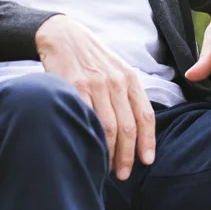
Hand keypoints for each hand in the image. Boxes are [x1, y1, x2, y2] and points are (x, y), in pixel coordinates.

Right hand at [35, 15, 155, 179]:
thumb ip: (126, 92)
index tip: (147, 161)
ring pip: (108, 128)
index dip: (148, 141)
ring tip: (107, 167)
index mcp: (129, 77)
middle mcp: (115, 81)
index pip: (145, 115)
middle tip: (123, 174)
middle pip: (128, 127)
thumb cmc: (90, 56)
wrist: (63, 35)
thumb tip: (136, 126)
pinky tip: (89, 148)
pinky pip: (87, 119)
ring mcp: (95, 85)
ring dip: (109, 153)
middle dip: (127, 155)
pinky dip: (90, 138)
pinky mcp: (75, 87)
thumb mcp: (115, 67)